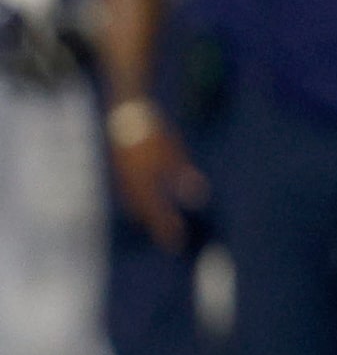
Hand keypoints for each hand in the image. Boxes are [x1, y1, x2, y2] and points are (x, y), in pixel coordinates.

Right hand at [108, 104, 207, 251]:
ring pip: (132, 203)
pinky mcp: (119, 166)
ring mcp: (122, 174)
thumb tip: (198, 196)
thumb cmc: (153, 131)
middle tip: (169, 241)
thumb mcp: (173, 151)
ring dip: (145, 217)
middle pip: (143, 211)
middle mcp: (129, 181)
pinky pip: (127, 192)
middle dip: (156, 226)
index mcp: (143, 180)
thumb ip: (183, 174)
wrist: (126, 110)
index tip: (176, 244)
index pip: (157, 212)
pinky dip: (136, 203)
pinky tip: (140, 206)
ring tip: (154, 227)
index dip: (166, 228)